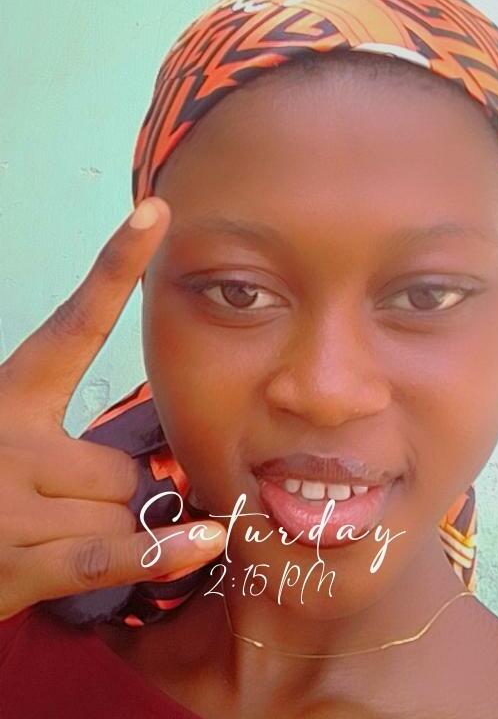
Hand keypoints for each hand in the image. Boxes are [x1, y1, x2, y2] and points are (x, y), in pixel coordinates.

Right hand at [0, 197, 225, 620]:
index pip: (76, 323)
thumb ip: (81, 451)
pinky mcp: (18, 559)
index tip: (153, 215)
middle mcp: (7, 437)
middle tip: (58, 509)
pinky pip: (111, 550)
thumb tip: (148, 475)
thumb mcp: (16, 451)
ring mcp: (9, 499)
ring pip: (123, 509)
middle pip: (122, 462)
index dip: (115, 267)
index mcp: (10, 397)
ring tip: (45, 539)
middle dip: (112, 494)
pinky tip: (203, 542)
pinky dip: (159, 553)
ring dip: (107, 533)